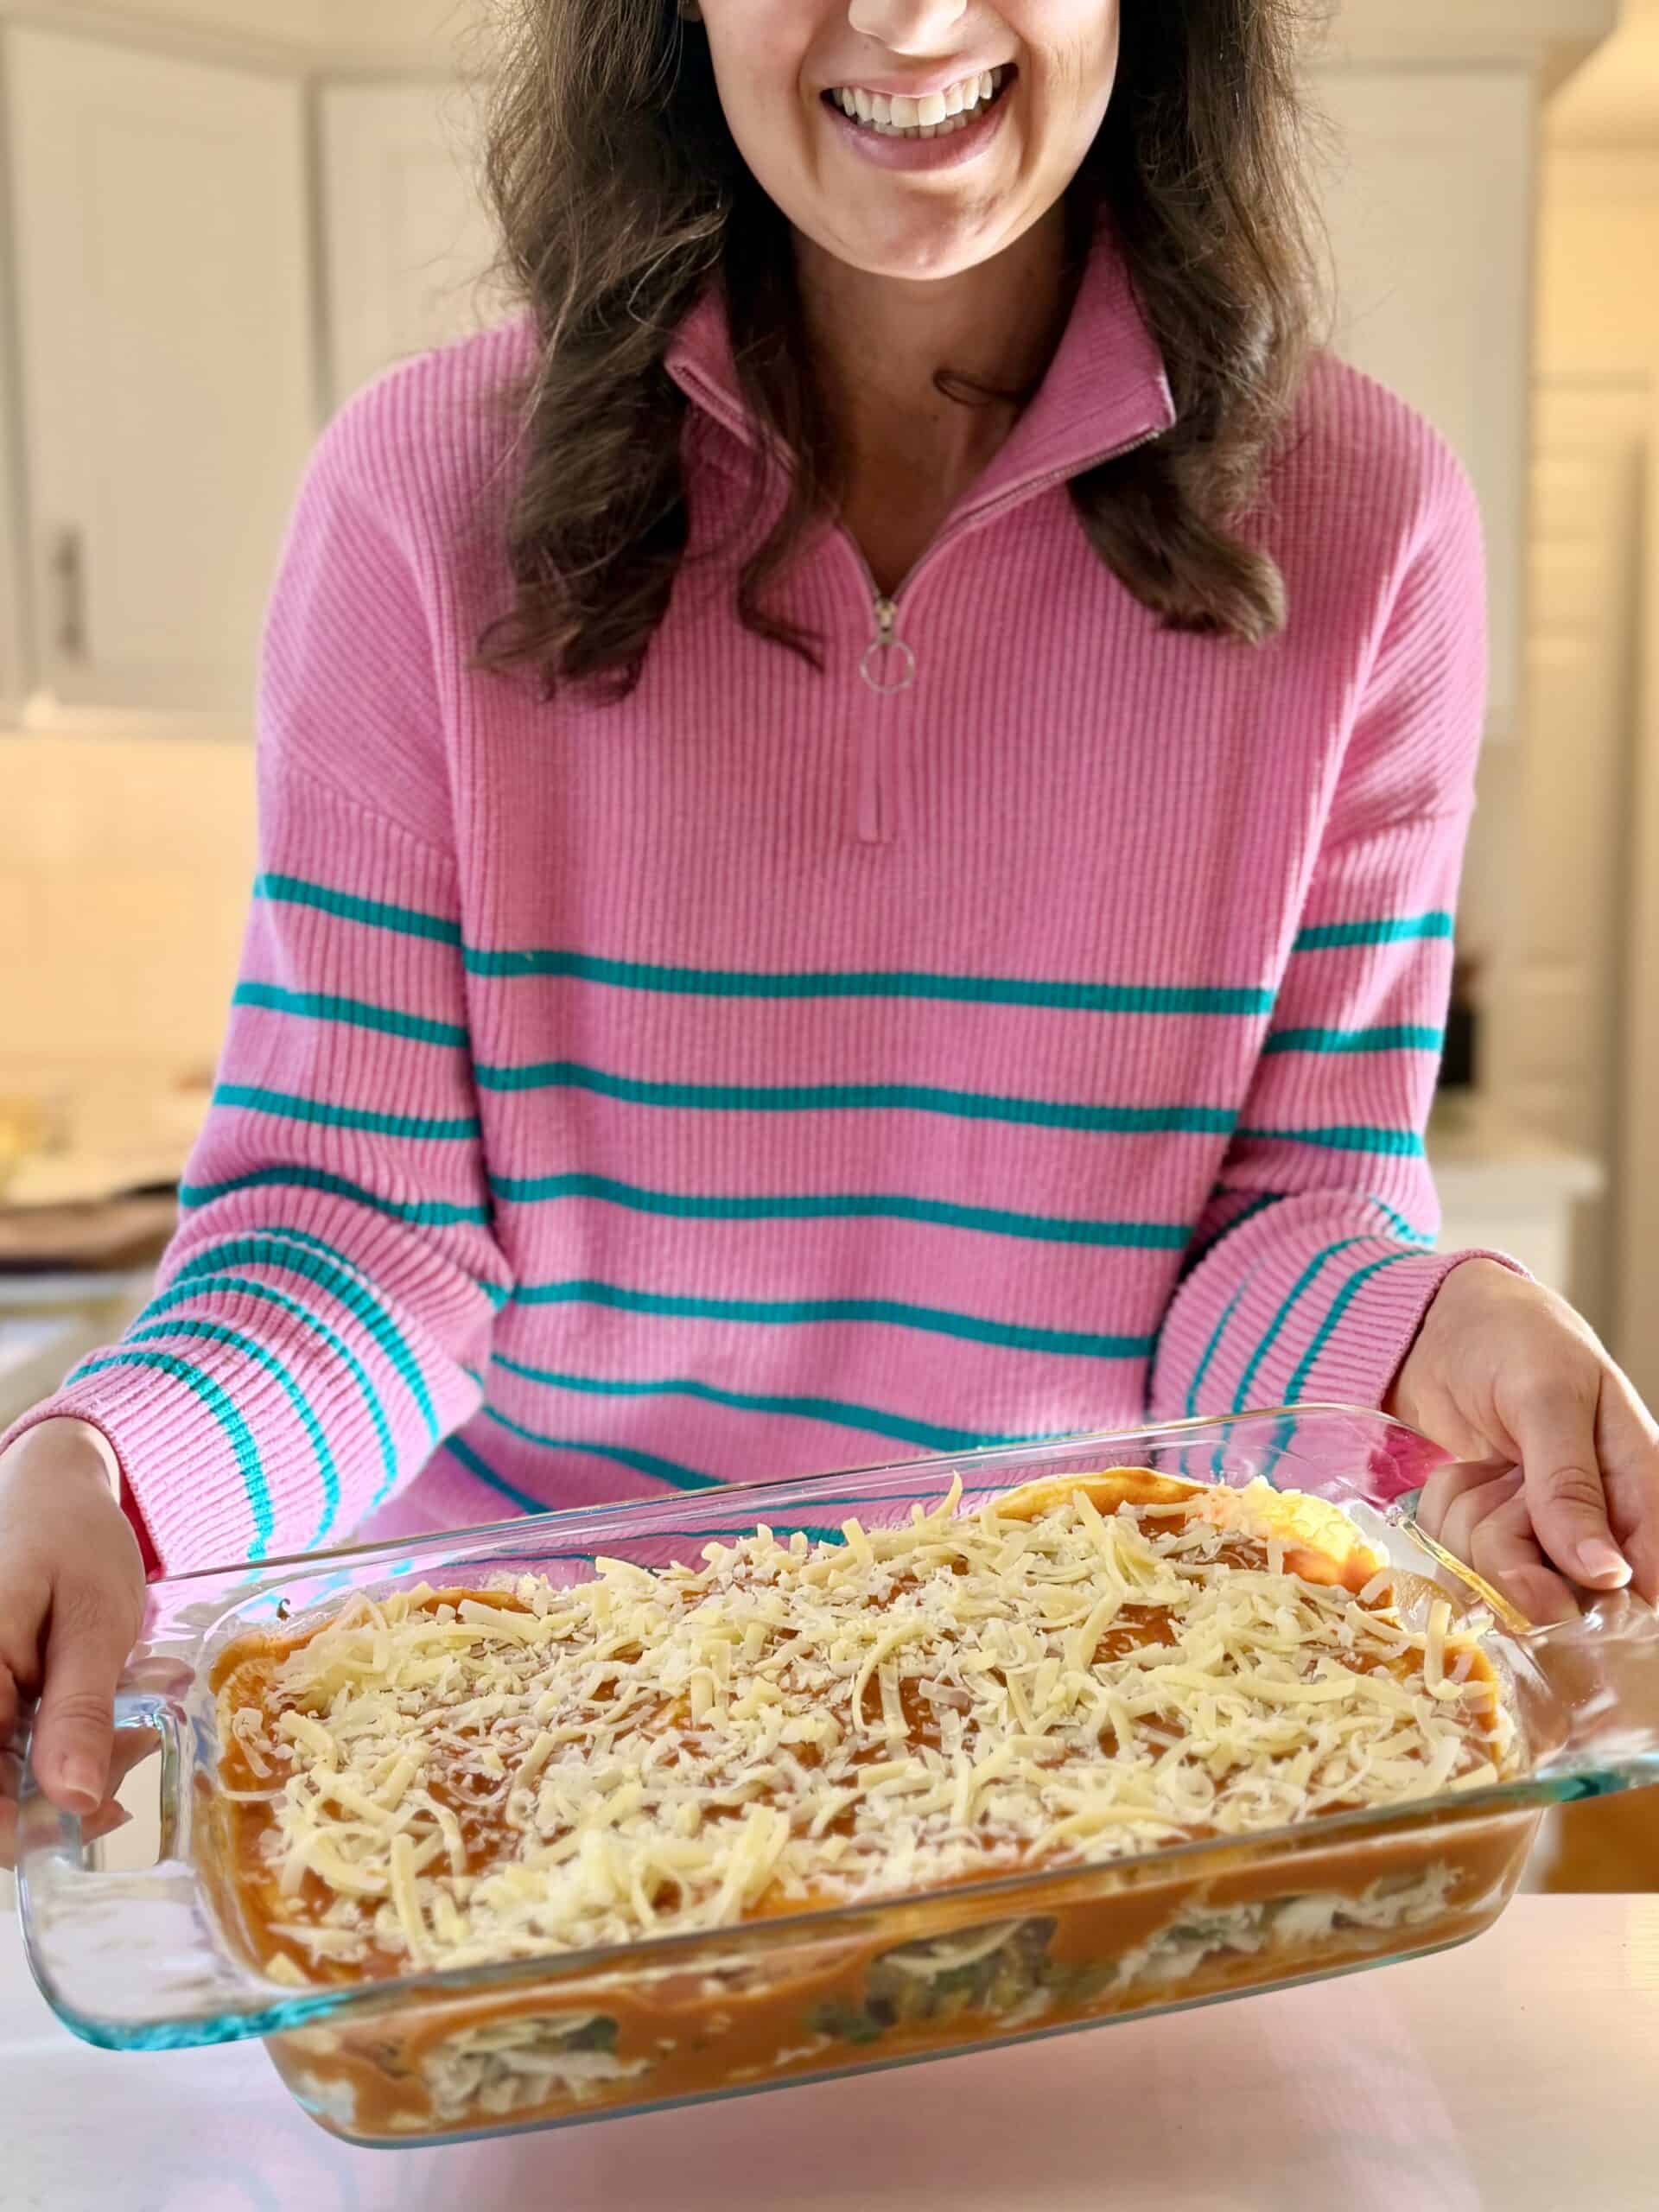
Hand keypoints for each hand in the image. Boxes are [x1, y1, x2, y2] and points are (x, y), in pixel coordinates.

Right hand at [0, 1418, 146, 1869]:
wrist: (51, 1493)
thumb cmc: (72, 1540)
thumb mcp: (95, 1619)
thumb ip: (81, 1710)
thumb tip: (75, 1802)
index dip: (20, 1827)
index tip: (92, 1822)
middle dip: (67, 1790)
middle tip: (140, 1744)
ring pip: (12, 1773)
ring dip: (76, 1767)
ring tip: (139, 1721)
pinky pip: (17, 1747)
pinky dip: (69, 1744)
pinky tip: (116, 1715)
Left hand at [1387, 1259, 1658, 1623]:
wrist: (1446, 1324)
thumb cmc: (1516, 1341)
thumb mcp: (1547, 1398)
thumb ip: (1572, 1484)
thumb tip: (1609, 1573)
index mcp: (1642, 1486)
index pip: (1644, 1580)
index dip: (1596, 1598)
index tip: (1548, 1589)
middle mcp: (1598, 1522)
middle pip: (1560, 1593)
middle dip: (1508, 1547)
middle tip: (1501, 1480)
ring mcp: (1541, 1532)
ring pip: (1499, 1578)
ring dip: (1468, 1521)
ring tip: (1483, 1465)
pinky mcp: (1490, 1534)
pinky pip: (1457, 1560)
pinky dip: (1443, 1517)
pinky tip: (1461, 1474)